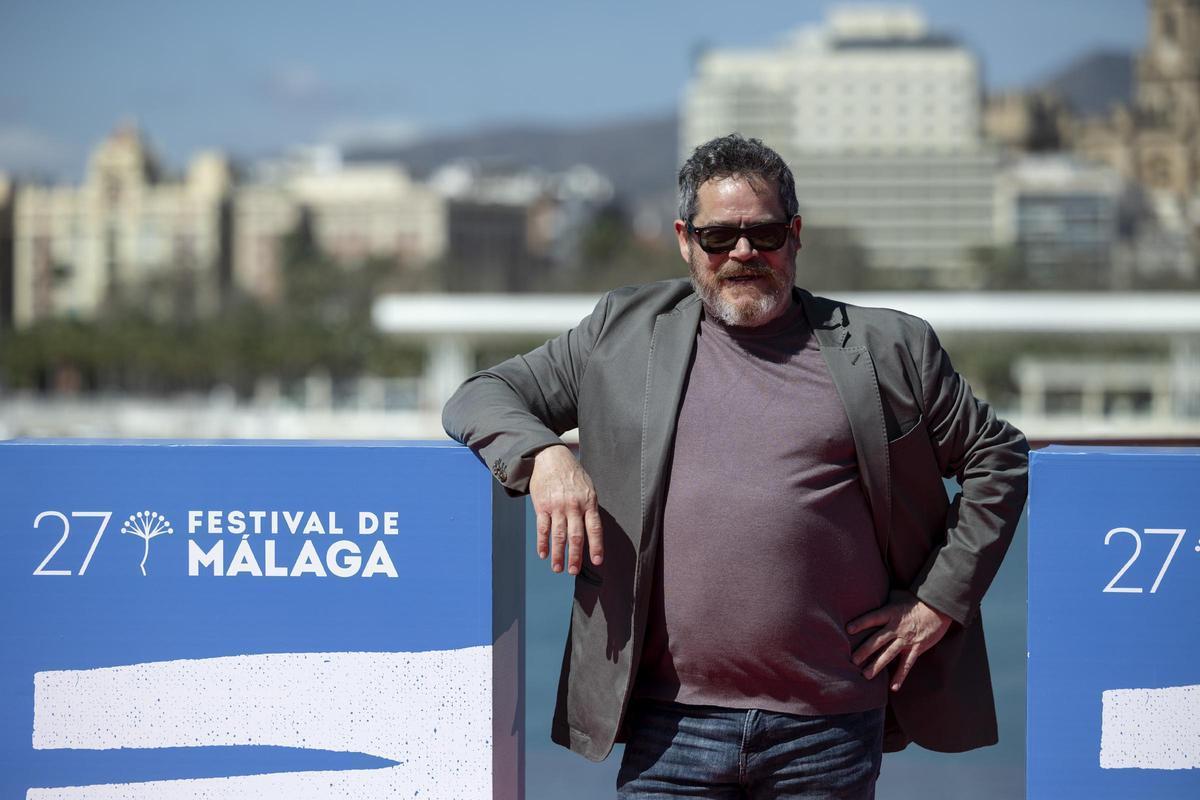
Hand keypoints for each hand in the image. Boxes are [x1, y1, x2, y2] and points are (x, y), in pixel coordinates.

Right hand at [529, 445, 603, 574]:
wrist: (550, 457)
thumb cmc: (572, 474)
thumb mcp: (588, 488)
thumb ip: (590, 508)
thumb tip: (592, 532)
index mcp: (589, 502)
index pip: (594, 529)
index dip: (596, 546)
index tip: (597, 561)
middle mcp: (574, 506)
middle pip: (576, 536)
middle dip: (575, 556)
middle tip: (573, 571)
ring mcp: (557, 506)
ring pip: (558, 535)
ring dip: (557, 554)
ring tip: (558, 568)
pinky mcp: (542, 506)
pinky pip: (542, 528)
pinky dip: (542, 543)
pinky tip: (543, 554)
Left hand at [847, 590, 951, 691]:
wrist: (938, 608)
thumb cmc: (915, 600)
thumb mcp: (897, 595)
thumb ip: (883, 599)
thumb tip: (868, 595)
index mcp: (890, 613)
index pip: (872, 618)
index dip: (861, 623)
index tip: (848, 630)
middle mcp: (896, 627)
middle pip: (877, 640)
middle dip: (864, 651)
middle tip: (852, 661)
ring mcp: (906, 639)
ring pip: (889, 654)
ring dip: (877, 666)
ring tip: (865, 675)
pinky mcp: (916, 648)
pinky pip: (907, 664)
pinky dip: (900, 676)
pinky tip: (893, 687)